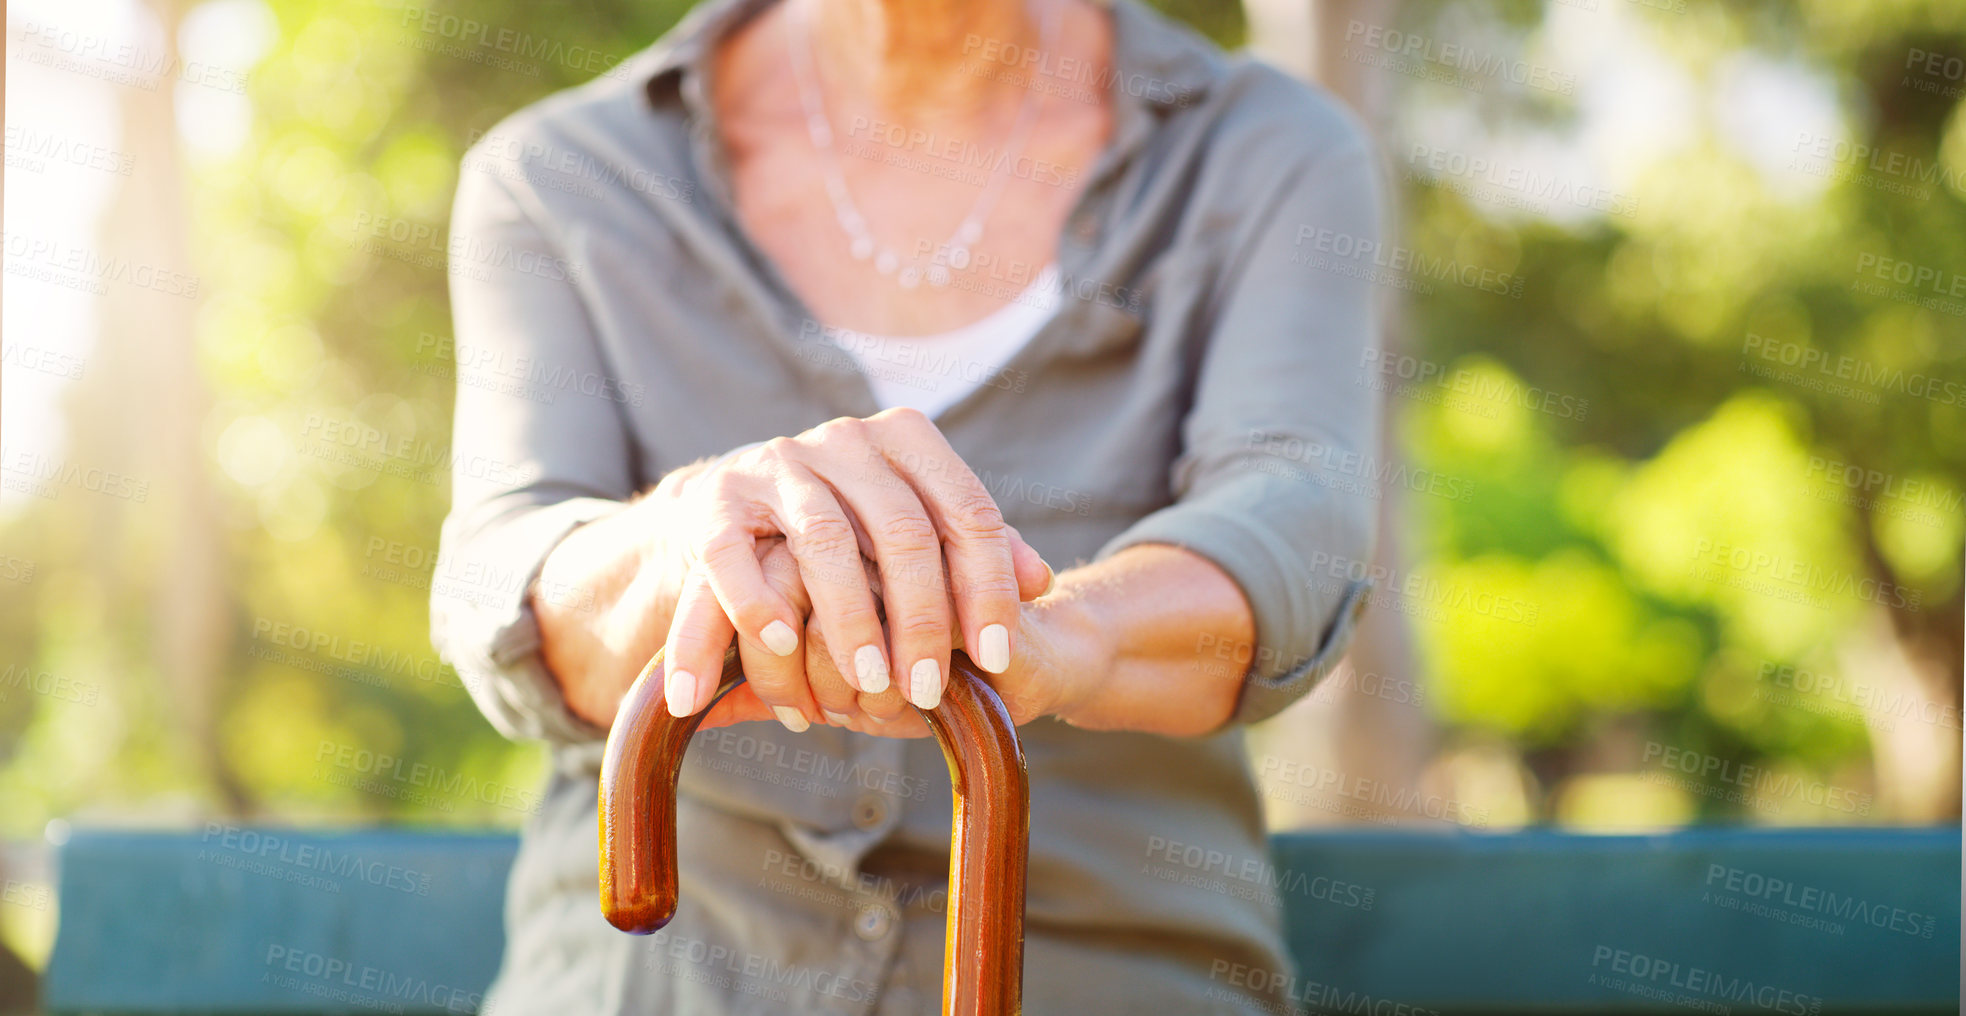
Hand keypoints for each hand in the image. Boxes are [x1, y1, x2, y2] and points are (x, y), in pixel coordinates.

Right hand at [660, 408, 1050, 722]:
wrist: (727, 512)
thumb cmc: (847, 532)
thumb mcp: (914, 530)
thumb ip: (975, 549)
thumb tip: (1040, 580)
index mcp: (906, 440)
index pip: (966, 512)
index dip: (987, 588)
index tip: (996, 657)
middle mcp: (845, 441)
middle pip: (901, 530)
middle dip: (920, 619)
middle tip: (927, 690)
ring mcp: (776, 465)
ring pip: (824, 543)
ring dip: (848, 622)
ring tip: (865, 688)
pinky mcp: (714, 500)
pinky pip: (732, 556)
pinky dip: (754, 605)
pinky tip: (779, 649)